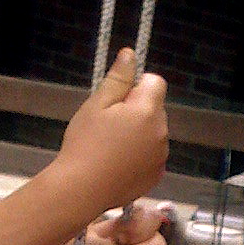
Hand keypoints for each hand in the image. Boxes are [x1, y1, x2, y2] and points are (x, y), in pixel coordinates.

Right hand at [58, 48, 167, 215]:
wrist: (82, 190)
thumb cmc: (86, 145)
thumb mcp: (97, 104)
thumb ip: (118, 78)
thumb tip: (130, 54)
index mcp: (148, 110)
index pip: (155, 82)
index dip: (135, 86)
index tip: (116, 101)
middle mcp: (161, 132)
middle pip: (155, 108)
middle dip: (137, 110)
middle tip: (108, 126)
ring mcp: (161, 156)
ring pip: (153, 132)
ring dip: (138, 133)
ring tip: (111, 147)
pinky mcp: (156, 175)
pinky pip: (151, 155)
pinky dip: (139, 155)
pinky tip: (117, 163)